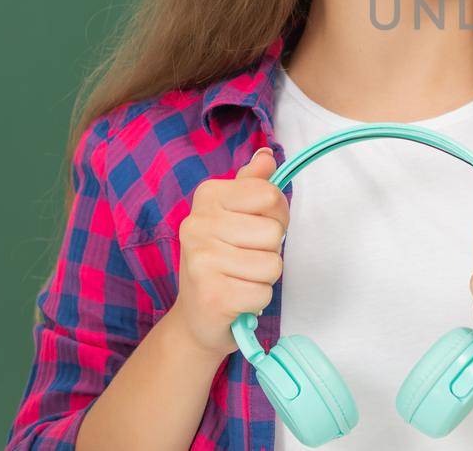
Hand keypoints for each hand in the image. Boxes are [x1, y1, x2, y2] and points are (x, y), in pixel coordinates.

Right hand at [164, 147, 289, 357]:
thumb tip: (266, 155)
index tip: (257, 227)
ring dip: (264, 277)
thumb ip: (252, 185)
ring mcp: (202, 261)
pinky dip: (257, 299)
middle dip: (270, 250)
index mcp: (207, 197)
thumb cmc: (222, 260)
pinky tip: (236, 298)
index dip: (277, 215)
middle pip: (274, 232)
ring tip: (240, 278)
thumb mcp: (234, 216)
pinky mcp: (212, 296)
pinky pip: (263, 293)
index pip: (270, 194)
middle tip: (245, 258)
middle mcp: (197, 225)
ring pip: (273, 264)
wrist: (196, 316)